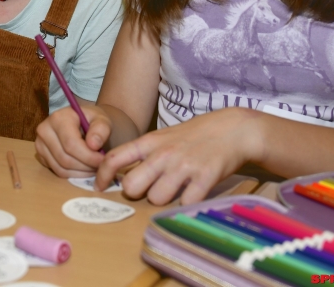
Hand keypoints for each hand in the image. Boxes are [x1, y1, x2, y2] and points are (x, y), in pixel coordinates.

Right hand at [35, 104, 108, 176]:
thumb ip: (101, 129)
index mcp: (58, 118)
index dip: (88, 156)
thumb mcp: (102, 119)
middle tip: (100, 166)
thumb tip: (93, 145)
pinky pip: (57, 172)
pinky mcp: (41, 156)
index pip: (71, 144)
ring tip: (94, 167)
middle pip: (64, 159)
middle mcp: (44, 130)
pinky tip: (84, 168)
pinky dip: (73, 174)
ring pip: (60, 168)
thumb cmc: (92, 120)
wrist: (82, 122)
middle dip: (85, 166)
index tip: (103, 161)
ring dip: (81, 172)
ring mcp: (40, 144)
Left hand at [95, 107, 260, 204]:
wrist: (232, 129)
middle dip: (136, 194)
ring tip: (173, 191)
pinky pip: (185, 203)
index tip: (100, 187)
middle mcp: (163, 154)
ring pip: (156, 199)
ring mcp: (184, 166)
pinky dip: (186, 204)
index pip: (114, 158)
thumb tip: (121, 173)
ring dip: (162, 200)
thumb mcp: (164, 136)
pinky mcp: (204, 178)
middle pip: (131, 186)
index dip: (102, 175)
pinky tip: (191, 194)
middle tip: (147, 190)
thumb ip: (144, 153)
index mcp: (150, 142)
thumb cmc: (195, 135)